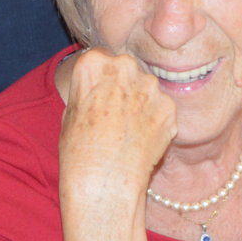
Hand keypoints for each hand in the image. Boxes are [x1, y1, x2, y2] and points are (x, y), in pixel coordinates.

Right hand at [58, 49, 176, 205]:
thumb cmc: (78, 150)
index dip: (101, 78)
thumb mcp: (71, 110)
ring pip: (147, 88)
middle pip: (127, 68)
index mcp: (93, 62)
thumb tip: (102, 86)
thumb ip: (90, 89)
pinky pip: (162, 108)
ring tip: (128, 132)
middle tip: (115, 115)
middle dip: (124, 86)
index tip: (100, 95)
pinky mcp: (169, 107)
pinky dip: (155, 121)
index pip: (101, 58)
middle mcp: (124, 65)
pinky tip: (142, 140)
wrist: (104, 182)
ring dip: (141, 103)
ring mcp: (150, 86)